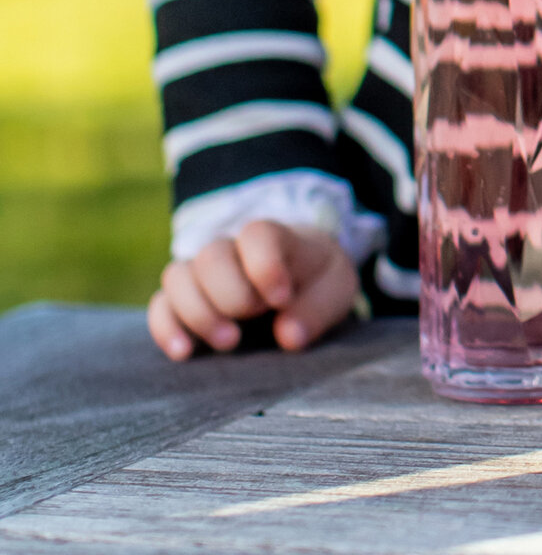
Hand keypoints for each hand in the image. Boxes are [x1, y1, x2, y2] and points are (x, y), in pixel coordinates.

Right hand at [148, 223, 357, 359]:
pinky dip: (166, 328)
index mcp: (275, 238)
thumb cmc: (316, 280)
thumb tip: (288, 336)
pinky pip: (160, 305)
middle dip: (232, 294)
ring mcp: (203, 273)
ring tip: (229, 342)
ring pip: (178, 277)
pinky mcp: (182, 300)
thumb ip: (317, 308)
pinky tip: (185, 353)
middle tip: (255, 317)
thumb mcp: (335, 289)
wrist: (298, 277)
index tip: (282, 299)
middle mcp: (232, 249)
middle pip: (212, 256)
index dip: (265, 267)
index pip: (257, 235)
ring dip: (198, 312)